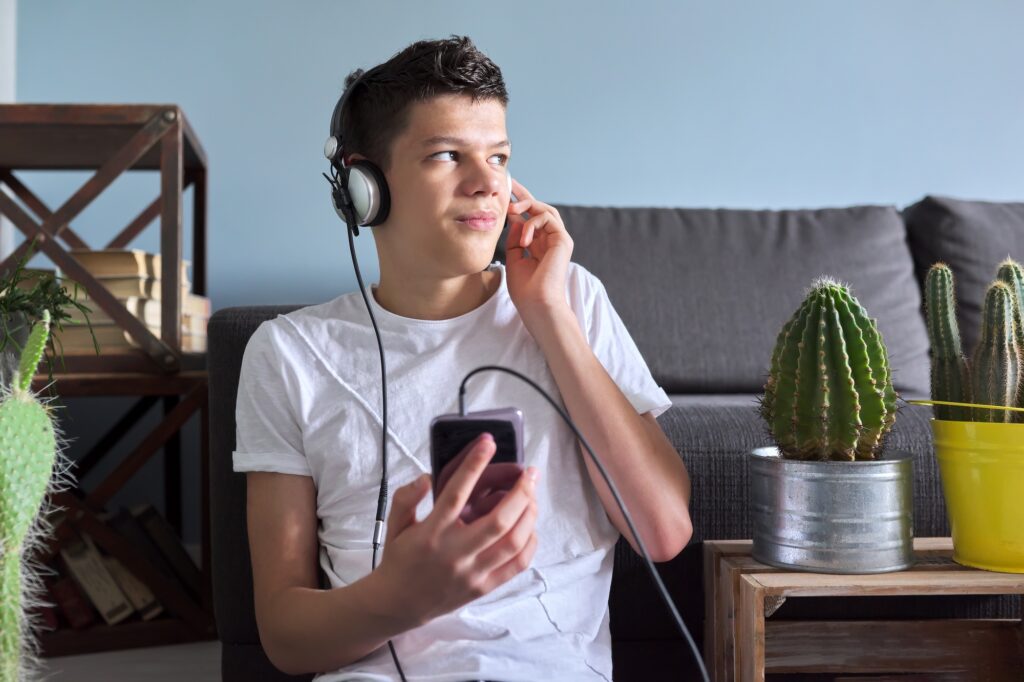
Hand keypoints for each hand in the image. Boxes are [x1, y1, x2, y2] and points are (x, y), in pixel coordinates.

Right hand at [374, 433, 539, 626]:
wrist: (398, 604)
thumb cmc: (399, 559)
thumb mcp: (394, 525)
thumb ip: (406, 498)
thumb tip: (426, 478)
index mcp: (431, 533)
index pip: (456, 493)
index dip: (474, 464)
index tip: (488, 442)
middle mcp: (454, 553)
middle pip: (498, 520)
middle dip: (521, 492)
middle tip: (531, 472)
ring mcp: (472, 572)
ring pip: (513, 542)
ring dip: (529, 514)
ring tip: (532, 496)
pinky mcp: (483, 587)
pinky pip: (517, 565)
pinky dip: (529, 542)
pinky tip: (529, 526)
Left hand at [505, 178, 573, 322]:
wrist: (537, 304)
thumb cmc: (525, 289)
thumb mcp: (514, 258)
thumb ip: (515, 238)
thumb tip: (515, 218)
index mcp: (538, 245)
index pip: (528, 219)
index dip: (517, 205)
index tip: (503, 193)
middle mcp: (550, 240)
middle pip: (539, 209)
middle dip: (523, 195)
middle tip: (510, 183)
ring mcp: (558, 240)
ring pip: (545, 210)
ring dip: (527, 206)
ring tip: (512, 209)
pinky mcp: (564, 240)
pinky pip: (548, 218)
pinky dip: (532, 224)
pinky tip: (524, 240)